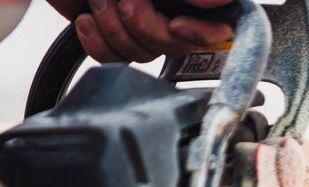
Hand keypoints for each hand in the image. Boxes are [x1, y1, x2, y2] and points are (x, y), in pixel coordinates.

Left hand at [48, 0, 233, 62]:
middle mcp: (171, 7)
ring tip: (98, 0)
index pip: (218, 24)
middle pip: (177, 45)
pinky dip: (98, 42)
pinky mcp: (116, 34)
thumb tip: (221, 2)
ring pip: (145, 54)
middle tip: (125, 1)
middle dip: (145, 26)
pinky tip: (87, 20)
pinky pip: (116, 59)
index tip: (176, 24)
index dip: (202, 33)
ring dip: (113, 28)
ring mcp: (144, 22)